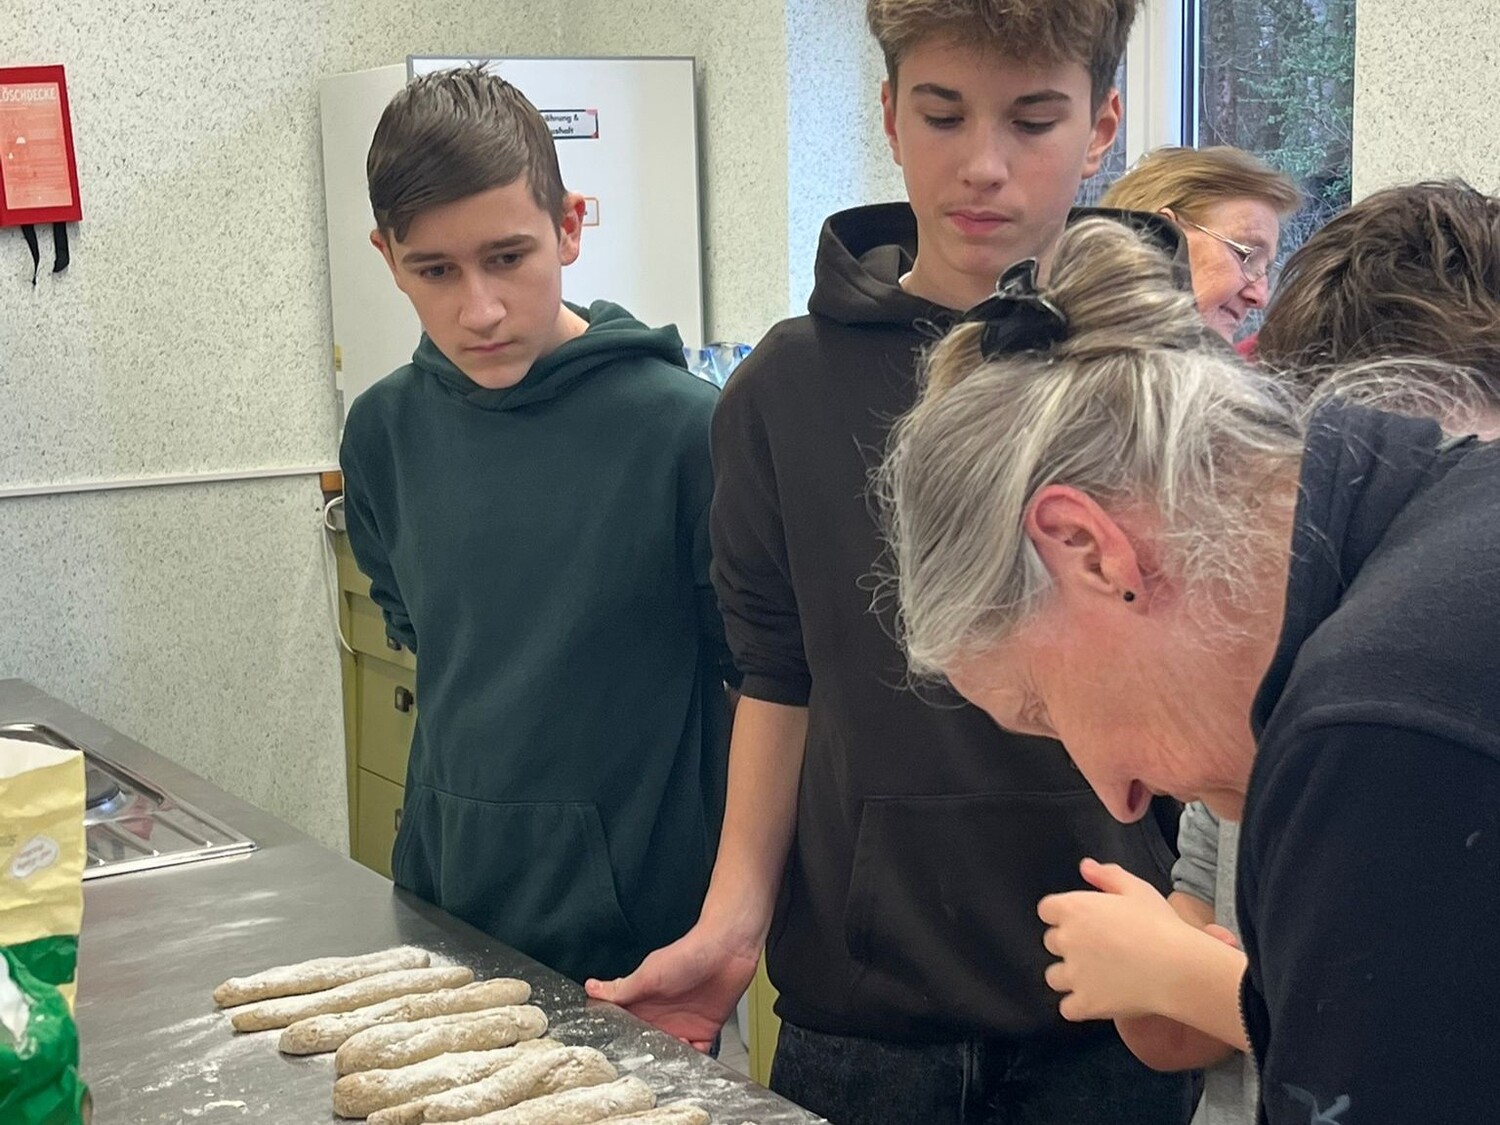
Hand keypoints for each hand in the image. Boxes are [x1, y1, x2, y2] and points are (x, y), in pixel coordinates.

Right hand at [584, 922, 761, 1051]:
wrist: (728, 949)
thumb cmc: (689, 953)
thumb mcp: (649, 972)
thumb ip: (622, 988)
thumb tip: (591, 988)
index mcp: (645, 1003)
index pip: (627, 1028)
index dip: (623, 1042)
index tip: (618, 1057)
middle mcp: (662, 1017)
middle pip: (649, 1047)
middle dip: (647, 1060)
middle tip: (644, 1069)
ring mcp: (684, 1025)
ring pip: (672, 1055)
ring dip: (670, 1063)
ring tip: (667, 1067)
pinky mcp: (705, 1031)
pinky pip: (697, 1054)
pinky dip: (693, 1061)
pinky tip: (689, 1060)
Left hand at [1037, 858, 1204, 1022]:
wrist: (1178, 967)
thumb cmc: (1160, 926)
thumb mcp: (1137, 889)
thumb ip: (1107, 875)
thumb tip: (1085, 867)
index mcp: (1074, 909)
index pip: (1047, 910)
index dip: (1064, 915)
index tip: (1083, 922)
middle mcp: (1067, 940)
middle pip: (1051, 942)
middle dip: (1070, 945)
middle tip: (1098, 949)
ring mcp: (1074, 974)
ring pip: (1054, 977)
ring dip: (1070, 977)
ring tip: (1097, 977)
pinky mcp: (1085, 1003)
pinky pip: (1067, 1008)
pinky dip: (1079, 1006)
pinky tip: (1098, 1000)